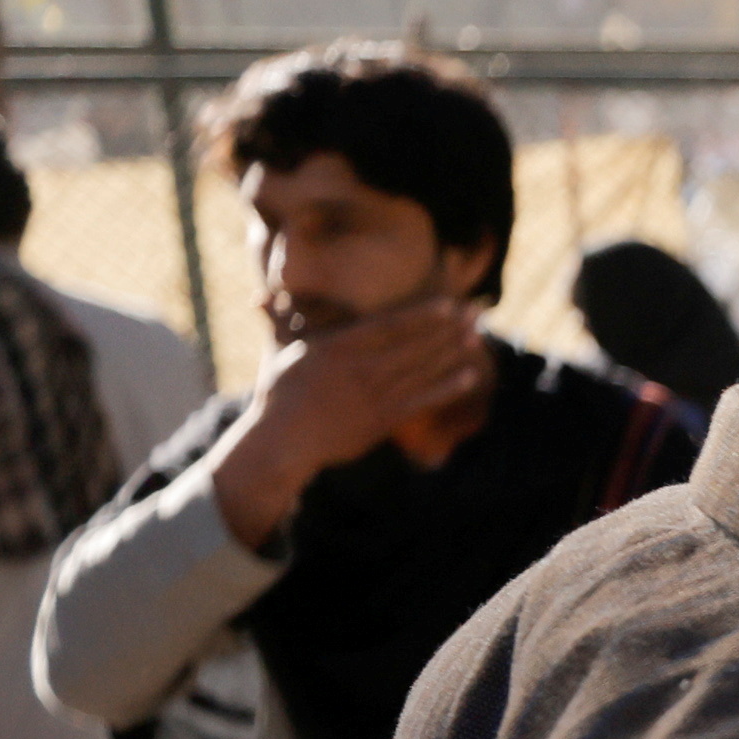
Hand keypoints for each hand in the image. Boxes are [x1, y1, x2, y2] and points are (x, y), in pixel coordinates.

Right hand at [211, 302, 490, 549]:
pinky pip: (421, 400)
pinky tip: (469, 375)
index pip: (389, 326)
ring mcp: (373, 396)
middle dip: (448, 328)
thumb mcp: (282, 352)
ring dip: (452, 351)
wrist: (282, 442)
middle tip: (476, 313)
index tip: (449, 304)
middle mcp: (359, 370)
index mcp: (335, 348)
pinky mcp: (382, 421)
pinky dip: (447, 387)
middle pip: (413, 345)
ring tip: (476, 335)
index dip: (423, 315)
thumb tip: (261, 296)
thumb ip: (285, 321)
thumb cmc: (280, 393)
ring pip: (421, 370)